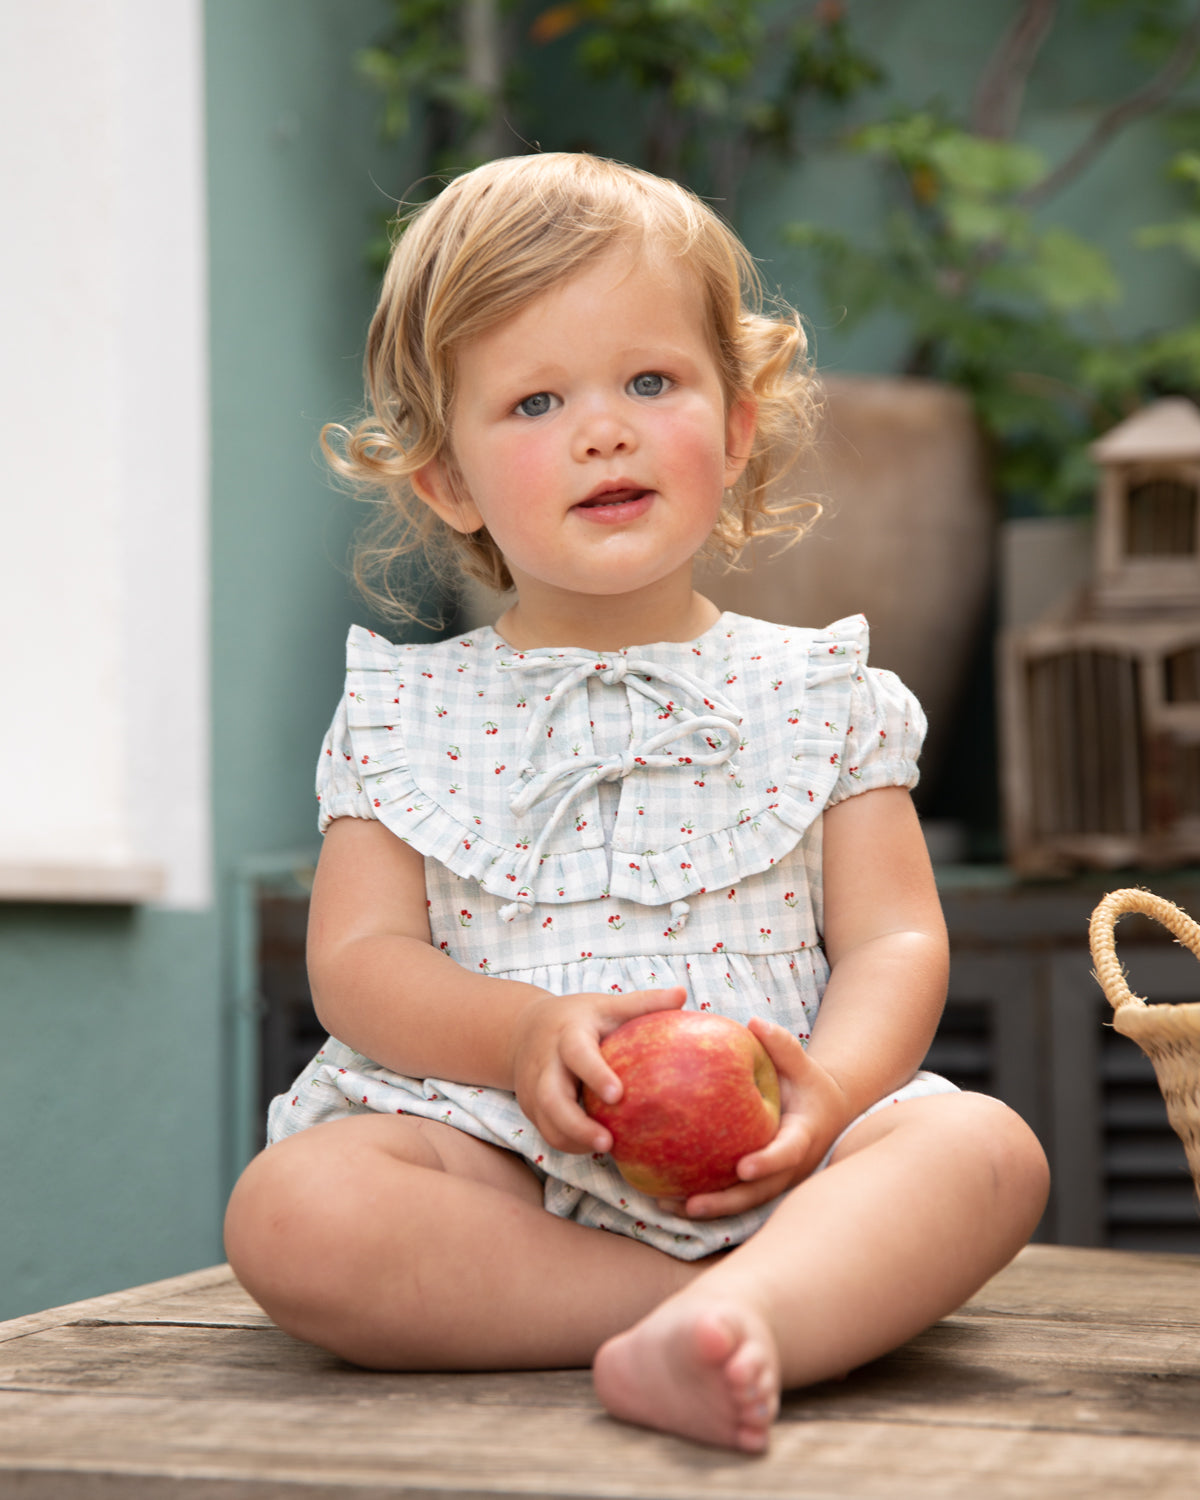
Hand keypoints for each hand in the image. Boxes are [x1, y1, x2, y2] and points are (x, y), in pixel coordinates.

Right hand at [508, 984, 686, 1154]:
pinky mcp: (530, 1107)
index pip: (577, 1054)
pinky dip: (569, 1142)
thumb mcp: (607, 1005)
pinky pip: (548, 1131)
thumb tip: (682, 994)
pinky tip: (596, 1146)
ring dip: (573, 1139)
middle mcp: (545, 1062)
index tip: (618, 1095)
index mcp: (567, 1034)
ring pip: (546, 1121)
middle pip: (551, 1098)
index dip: (595, 1074)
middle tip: (609, 1142)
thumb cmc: (579, 1017)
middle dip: (576, 1125)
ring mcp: (532, 1087)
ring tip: (608, 1148)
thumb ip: (643, 1003)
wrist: (525, 1028)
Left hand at [658, 1017, 854, 1219]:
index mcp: (802, 1137)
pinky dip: (702, 1196)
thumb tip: (754, 1022)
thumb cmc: (808, 1085)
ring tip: (667, 1207)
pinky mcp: (758, 1183)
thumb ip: (781, 1045)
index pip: (786, 1154)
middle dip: (725, 1202)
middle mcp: (788, 1168)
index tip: (742, 1167)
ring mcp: (773, 1180)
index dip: (766, 1163)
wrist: (825, 1114)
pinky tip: (665, 1197)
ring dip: (707, 1208)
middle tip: (692, 1205)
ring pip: (741, 1201)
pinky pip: (730, 1194)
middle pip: (758, 1193)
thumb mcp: (802, 1065)